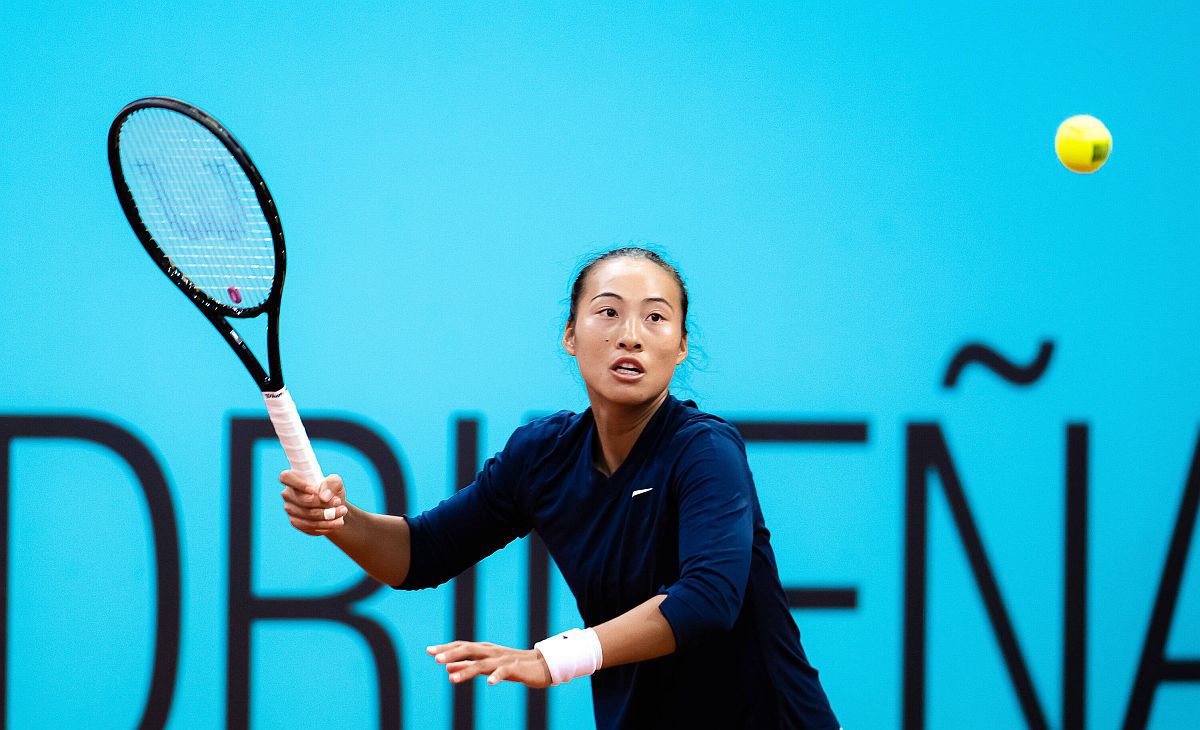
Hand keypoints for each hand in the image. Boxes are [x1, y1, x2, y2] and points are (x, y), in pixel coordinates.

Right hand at [279, 471, 347, 535]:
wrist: (335, 509)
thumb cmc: (332, 491)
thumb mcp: (336, 483)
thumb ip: (332, 484)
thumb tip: (323, 497)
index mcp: (295, 478)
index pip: (285, 477)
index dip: (298, 483)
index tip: (314, 490)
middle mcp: (288, 494)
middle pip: (301, 501)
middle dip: (322, 504)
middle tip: (339, 503)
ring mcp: (290, 509)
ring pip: (306, 515)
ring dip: (327, 516)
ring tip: (342, 512)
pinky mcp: (296, 522)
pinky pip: (308, 526)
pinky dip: (325, 525)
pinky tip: (337, 522)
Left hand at [427, 641, 552, 687]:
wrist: (540, 666)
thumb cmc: (511, 666)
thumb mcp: (487, 667)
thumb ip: (468, 666)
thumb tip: (447, 670)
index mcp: (484, 650)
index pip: (462, 646)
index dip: (446, 648)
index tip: (428, 651)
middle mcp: (491, 652)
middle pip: (469, 650)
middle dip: (452, 654)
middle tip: (435, 659)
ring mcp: (503, 659)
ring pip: (482, 664)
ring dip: (466, 669)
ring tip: (452, 679)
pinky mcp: (515, 668)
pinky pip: (504, 672)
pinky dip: (496, 676)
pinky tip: (490, 683)